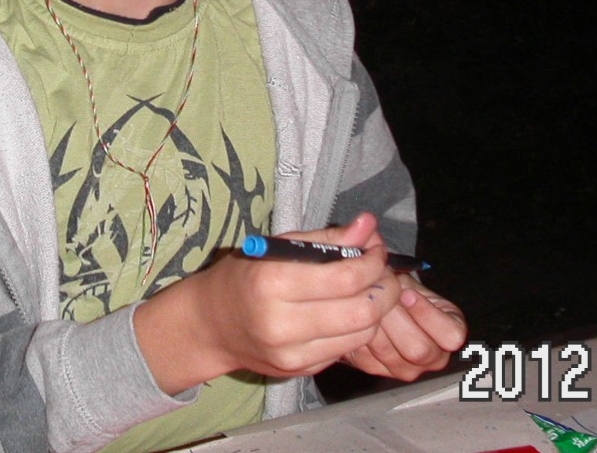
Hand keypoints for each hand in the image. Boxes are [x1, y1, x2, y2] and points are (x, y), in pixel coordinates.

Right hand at [134, 212, 402, 392]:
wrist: (212, 324)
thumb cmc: (245, 275)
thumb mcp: (279, 245)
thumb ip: (326, 238)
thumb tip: (369, 225)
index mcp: (273, 283)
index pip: (344, 278)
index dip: (372, 263)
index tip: (377, 250)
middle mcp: (282, 324)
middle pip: (361, 312)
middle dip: (385, 290)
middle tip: (383, 273)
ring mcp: (291, 354)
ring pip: (361, 335)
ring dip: (377, 311)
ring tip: (371, 291)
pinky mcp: (300, 371)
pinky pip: (345, 350)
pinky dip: (356, 329)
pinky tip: (348, 312)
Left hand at [342, 272, 466, 380]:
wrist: (380, 305)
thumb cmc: (400, 292)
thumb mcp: (410, 283)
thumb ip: (407, 285)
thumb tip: (391, 281)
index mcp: (451, 334)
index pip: (451, 336)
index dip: (427, 314)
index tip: (408, 294)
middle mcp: (434, 358)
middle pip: (418, 349)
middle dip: (396, 318)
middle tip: (382, 299)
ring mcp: (408, 369)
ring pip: (389, 353)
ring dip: (376, 325)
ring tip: (369, 305)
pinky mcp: (380, 371)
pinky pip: (367, 357)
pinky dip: (360, 335)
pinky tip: (360, 320)